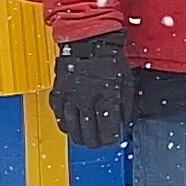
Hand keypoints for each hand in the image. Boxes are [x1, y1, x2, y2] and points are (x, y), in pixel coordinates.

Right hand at [51, 32, 134, 148]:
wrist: (89, 42)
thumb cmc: (111, 60)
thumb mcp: (127, 83)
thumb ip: (125, 106)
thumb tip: (124, 123)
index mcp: (107, 98)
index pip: (108, 130)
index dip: (111, 139)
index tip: (113, 139)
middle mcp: (87, 101)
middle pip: (89, 134)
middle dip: (96, 143)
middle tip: (100, 143)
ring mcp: (70, 99)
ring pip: (72, 129)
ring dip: (80, 138)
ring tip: (86, 140)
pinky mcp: (58, 94)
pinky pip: (59, 117)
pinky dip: (66, 125)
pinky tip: (72, 126)